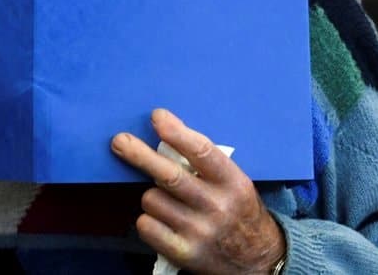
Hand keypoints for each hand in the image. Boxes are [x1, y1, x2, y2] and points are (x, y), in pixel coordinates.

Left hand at [111, 109, 285, 274]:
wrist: (258, 260)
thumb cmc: (238, 211)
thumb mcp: (234, 183)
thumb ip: (205, 164)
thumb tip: (164, 138)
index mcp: (232, 182)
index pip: (202, 151)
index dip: (176, 132)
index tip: (157, 117)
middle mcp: (217, 206)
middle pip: (169, 175)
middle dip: (140, 155)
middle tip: (119, 141)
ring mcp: (199, 231)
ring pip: (152, 199)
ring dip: (152, 195)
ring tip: (167, 201)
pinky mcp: (184, 253)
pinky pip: (146, 225)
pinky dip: (148, 220)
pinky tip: (162, 221)